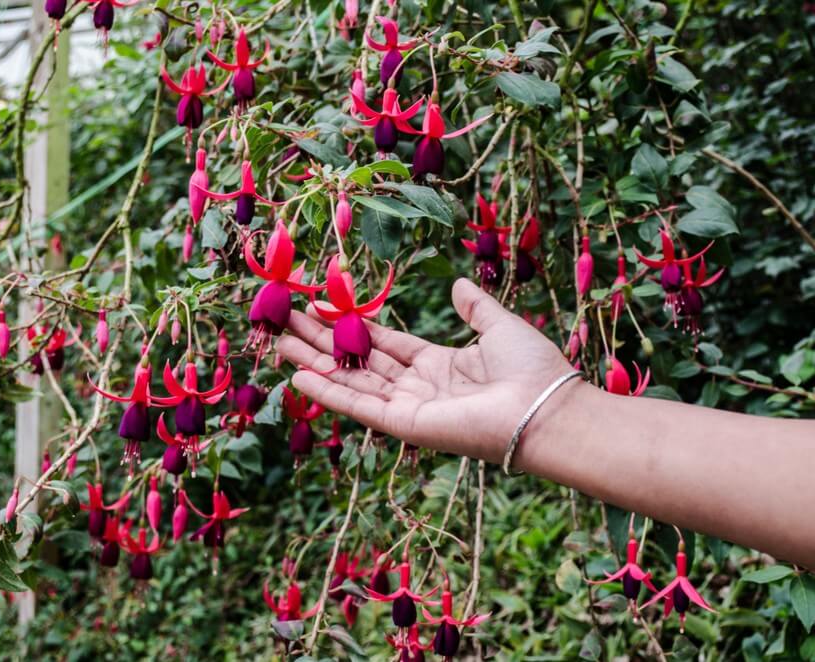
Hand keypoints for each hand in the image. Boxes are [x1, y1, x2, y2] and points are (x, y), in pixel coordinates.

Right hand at [276, 278, 581, 461]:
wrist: (546, 408)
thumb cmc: (531, 369)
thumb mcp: (500, 326)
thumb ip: (475, 307)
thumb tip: (458, 284)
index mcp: (439, 365)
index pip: (385, 344)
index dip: (353, 326)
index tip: (322, 308)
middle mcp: (419, 387)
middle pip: (359, 361)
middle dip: (322, 342)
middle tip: (285, 322)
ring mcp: (409, 407)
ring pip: (352, 382)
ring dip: (315, 364)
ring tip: (280, 344)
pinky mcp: (405, 425)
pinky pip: (359, 406)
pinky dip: (329, 392)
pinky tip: (300, 376)